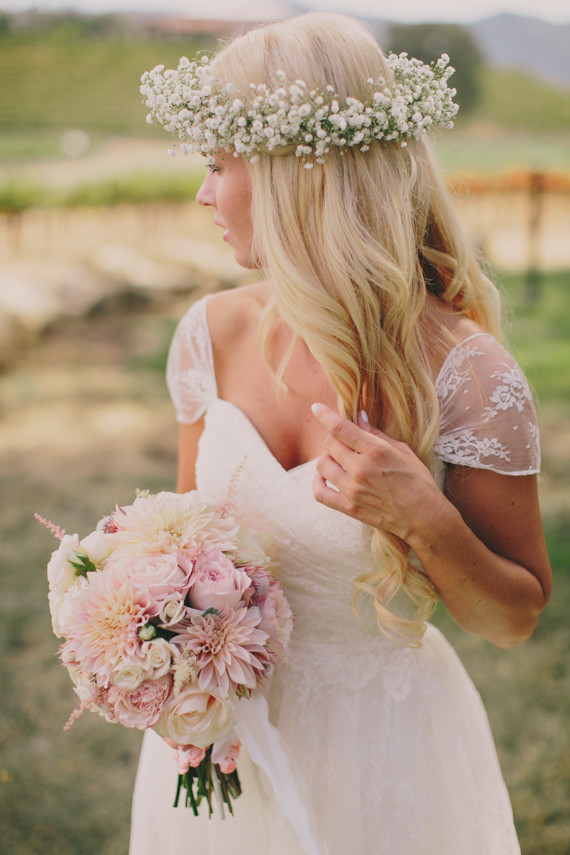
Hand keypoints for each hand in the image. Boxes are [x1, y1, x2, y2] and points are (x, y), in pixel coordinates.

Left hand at [310, 402, 446, 542]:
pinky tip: (324, 477)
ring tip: (339, 459)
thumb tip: (359, 416)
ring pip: (322, 465)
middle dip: (334, 437)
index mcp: (376, 451)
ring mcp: (353, 490)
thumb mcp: (403, 451)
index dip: (324, 414)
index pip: (340, 428)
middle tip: (344, 440)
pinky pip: (320, 493)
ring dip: (327, 458)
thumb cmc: (419, 481)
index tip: (316, 407)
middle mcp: (361, 469)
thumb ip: (376, 434)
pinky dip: (317, 482)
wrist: (425, 517)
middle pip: (329, 444)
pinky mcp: (349, 508)